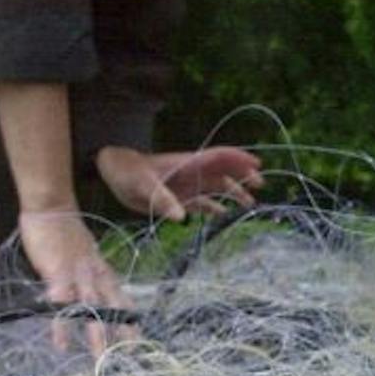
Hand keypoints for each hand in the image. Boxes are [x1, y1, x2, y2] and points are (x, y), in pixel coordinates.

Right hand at [15, 210, 134, 355]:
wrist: (52, 207)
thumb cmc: (65, 230)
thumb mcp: (85, 251)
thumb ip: (90, 269)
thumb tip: (91, 285)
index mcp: (102, 271)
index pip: (121, 299)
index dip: (130, 320)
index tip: (138, 341)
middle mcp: (95, 276)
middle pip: (112, 308)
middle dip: (120, 334)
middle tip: (127, 357)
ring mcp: (78, 276)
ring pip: (91, 309)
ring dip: (96, 335)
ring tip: (100, 358)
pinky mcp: (58, 274)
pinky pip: (61, 304)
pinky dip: (62, 325)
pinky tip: (61, 345)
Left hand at [95, 145, 264, 220]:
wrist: (114, 174)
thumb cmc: (128, 172)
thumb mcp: (144, 185)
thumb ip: (163, 200)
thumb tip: (181, 218)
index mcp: (188, 163)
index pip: (219, 157)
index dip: (238, 159)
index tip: (256, 164)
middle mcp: (192, 173)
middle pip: (223, 172)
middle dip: (242, 176)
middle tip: (260, 186)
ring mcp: (187, 185)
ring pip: (215, 188)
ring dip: (232, 193)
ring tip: (249, 205)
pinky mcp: (179, 198)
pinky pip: (202, 202)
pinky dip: (214, 208)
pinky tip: (224, 217)